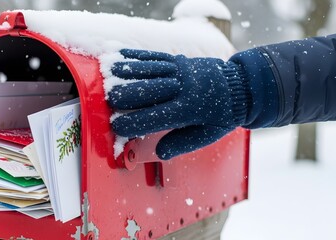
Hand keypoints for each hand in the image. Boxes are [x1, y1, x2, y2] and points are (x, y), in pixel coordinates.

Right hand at [107, 49, 250, 159]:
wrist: (242, 85)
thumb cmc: (223, 114)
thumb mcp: (208, 135)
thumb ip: (182, 143)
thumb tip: (160, 152)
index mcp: (188, 110)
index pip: (153, 118)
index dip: (132, 123)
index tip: (116, 126)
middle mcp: (181, 88)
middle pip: (146, 90)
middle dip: (123, 95)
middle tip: (107, 100)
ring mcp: (180, 70)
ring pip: (147, 69)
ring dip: (124, 71)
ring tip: (106, 74)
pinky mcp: (179, 60)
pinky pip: (154, 56)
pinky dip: (135, 56)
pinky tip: (120, 54)